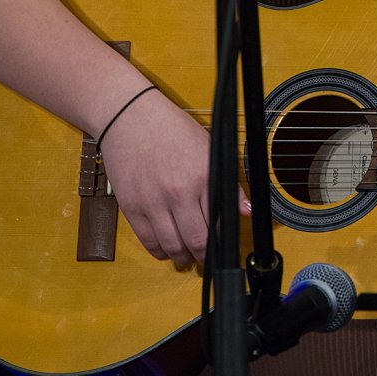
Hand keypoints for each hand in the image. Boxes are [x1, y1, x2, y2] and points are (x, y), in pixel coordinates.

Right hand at [97, 88, 250, 269]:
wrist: (129, 117)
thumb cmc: (170, 129)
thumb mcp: (209, 149)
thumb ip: (230, 183)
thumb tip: (247, 210)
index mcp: (203, 176)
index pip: (221, 223)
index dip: (227, 242)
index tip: (228, 248)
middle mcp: (179, 192)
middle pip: (198, 242)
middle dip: (206, 257)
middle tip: (208, 258)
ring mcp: (154, 202)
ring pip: (173, 248)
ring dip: (183, 257)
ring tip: (188, 255)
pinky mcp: (132, 207)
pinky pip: (148, 242)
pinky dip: (160, 251)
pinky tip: (167, 247)